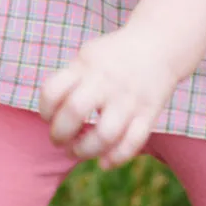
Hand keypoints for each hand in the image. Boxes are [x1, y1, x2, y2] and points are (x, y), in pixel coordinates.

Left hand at [38, 28, 177, 168]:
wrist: (160, 44)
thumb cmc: (115, 56)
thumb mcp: (88, 55)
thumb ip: (70, 81)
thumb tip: (51, 115)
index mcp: (87, 66)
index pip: (53, 91)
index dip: (44, 110)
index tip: (49, 117)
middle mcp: (107, 82)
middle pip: (75, 112)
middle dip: (60, 134)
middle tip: (60, 140)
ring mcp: (129, 99)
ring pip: (105, 135)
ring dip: (85, 151)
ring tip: (79, 151)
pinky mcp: (149, 113)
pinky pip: (133, 143)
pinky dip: (115, 159)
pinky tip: (104, 162)